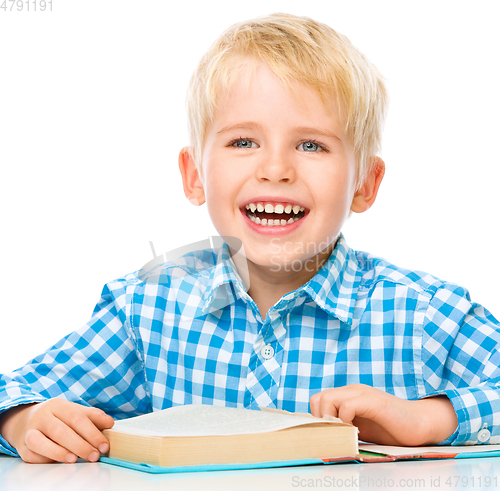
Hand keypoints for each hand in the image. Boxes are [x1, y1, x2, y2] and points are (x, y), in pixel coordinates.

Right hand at [0, 399, 114, 462]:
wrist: (25, 421)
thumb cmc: (57, 417)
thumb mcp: (74, 411)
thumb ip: (93, 416)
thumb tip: (110, 423)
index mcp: (58, 405)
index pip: (77, 418)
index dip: (92, 433)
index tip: (104, 445)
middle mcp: (42, 416)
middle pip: (60, 431)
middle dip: (80, 445)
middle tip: (94, 456)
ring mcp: (29, 431)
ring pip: (40, 442)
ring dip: (59, 452)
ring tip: (75, 459)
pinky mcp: (22, 447)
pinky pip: (33, 455)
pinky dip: (46, 459)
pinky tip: (59, 461)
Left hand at [310, 384, 457, 445]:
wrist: (421, 424)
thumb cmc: (392, 428)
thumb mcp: (361, 427)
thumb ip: (344, 426)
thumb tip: (323, 438)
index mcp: (348, 395)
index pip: (318, 400)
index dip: (318, 419)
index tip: (328, 435)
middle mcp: (352, 390)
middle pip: (319, 399)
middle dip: (322, 420)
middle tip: (336, 435)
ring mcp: (362, 393)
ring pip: (328, 399)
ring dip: (332, 420)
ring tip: (345, 433)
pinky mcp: (373, 401)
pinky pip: (347, 406)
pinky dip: (346, 421)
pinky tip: (357, 432)